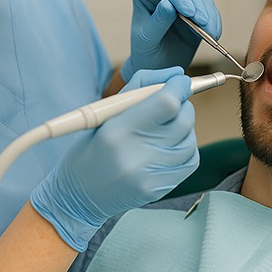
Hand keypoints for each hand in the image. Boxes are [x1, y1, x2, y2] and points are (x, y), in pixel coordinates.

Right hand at [31, 67, 198, 250]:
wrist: (80, 197)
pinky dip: (184, 147)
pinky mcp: (161, 189)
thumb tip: (176, 74)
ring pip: (190, 139)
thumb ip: (140, 86)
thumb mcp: (103, 112)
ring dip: (183, 128)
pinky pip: (190, 159)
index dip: (179, 87)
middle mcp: (136, 155)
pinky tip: (167, 147)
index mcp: (117, 131)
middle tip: (170, 104)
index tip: (180, 81)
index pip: (166, 103)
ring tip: (162, 129)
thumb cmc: (91, 149)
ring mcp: (150, 176)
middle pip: (183, 120)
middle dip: (183, 105)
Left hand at [121, 0, 221, 82]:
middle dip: (197, 5)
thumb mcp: (147, 40)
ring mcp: (183, 2)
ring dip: (208, 14)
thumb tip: (168, 4)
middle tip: (202, 23)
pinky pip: (210, 10)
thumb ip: (157, 22)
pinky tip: (214, 34)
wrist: (158, 67)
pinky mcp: (197, 13)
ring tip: (210, 33)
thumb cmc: (146, 53)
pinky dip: (215, 21)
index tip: (188, 12)